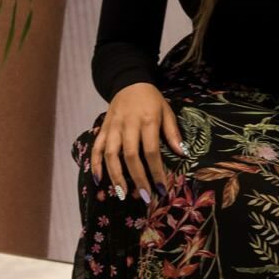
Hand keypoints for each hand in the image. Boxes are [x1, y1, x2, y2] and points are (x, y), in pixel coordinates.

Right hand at [90, 84, 182, 200]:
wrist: (129, 81)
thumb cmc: (151, 99)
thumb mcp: (167, 111)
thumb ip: (172, 133)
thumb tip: (182, 154)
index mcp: (147, 120)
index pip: (151, 150)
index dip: (156, 171)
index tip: (161, 188)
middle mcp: (128, 125)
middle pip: (130, 155)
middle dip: (137, 178)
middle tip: (144, 196)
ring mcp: (113, 127)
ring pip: (111, 154)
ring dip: (115, 176)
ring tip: (122, 193)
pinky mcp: (103, 128)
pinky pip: (96, 147)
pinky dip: (95, 164)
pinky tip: (99, 180)